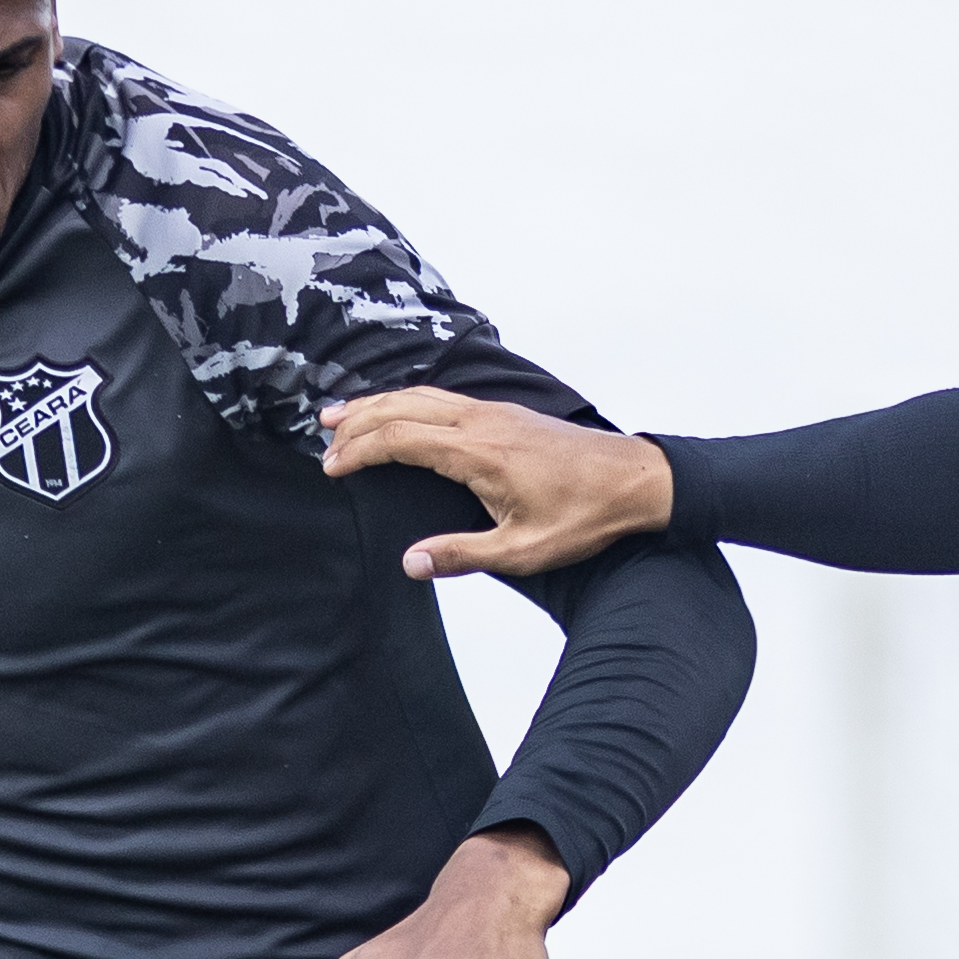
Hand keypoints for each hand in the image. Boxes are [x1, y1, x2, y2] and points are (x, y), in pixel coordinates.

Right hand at [324, 391, 673, 581]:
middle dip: (358, 420)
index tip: (331, 466)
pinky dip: (409, 401)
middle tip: (323, 436)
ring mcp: (495, 412)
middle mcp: (482, 422)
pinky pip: (443, 398)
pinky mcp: (506, 414)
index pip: (400, 438)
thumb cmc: (585, 517)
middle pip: (403, 407)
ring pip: (422, 395)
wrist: (635, 481)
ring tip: (342, 414)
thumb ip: (462, 555)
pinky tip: (400, 410)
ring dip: (379, 403)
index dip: (360, 450)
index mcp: (478, 453)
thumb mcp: (522, 550)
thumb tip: (410, 563)